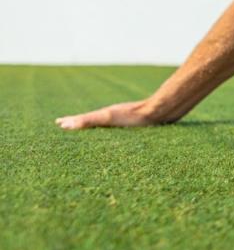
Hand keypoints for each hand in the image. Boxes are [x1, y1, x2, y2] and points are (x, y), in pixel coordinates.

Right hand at [55, 100, 170, 130]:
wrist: (160, 112)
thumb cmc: (134, 116)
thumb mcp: (108, 117)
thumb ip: (88, 120)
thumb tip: (65, 125)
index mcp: (104, 116)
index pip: (82, 119)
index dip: (70, 122)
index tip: (57, 123)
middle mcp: (112, 117)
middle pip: (91, 120)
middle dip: (78, 124)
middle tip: (65, 126)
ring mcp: (122, 121)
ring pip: (104, 125)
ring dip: (93, 128)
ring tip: (86, 131)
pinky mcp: (134, 127)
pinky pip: (116, 131)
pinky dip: (109, 133)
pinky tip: (114, 137)